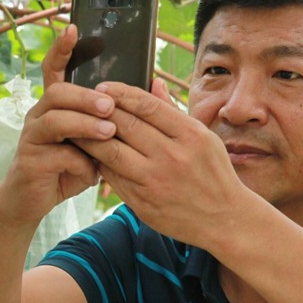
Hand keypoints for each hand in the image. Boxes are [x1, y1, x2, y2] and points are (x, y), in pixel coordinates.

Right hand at [0, 25, 116, 223]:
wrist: (31, 201)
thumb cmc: (67, 167)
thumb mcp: (90, 142)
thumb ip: (107, 121)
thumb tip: (147, 94)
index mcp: (55, 105)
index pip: (54, 69)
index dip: (61, 48)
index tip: (73, 28)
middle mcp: (39, 115)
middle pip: (58, 92)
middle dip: (86, 96)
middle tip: (111, 106)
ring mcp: (31, 137)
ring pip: (54, 119)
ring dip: (84, 124)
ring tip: (108, 133)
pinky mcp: (30, 161)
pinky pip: (56, 155)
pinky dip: (79, 163)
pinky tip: (92, 173)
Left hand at [76, 80, 249, 246]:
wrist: (225, 219)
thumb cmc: (214, 173)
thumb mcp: (203, 137)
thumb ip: (174, 111)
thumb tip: (153, 83)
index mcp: (189, 135)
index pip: (146, 105)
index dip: (120, 93)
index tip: (102, 87)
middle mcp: (172, 157)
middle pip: (125, 126)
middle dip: (99, 111)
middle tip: (81, 102)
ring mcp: (156, 182)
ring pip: (112, 152)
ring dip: (90, 137)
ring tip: (77, 126)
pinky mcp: (143, 203)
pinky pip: (113, 178)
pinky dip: (99, 163)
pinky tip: (90, 153)